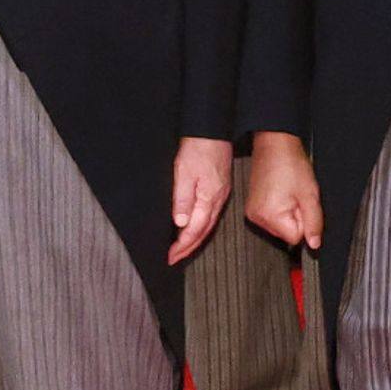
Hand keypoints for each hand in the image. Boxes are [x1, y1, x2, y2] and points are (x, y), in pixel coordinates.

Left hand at [170, 137, 232, 262]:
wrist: (212, 130)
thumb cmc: (198, 149)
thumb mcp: (184, 173)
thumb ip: (182, 199)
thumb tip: (180, 224)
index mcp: (209, 198)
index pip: (195, 230)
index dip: (181, 246)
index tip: (169, 257)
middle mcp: (218, 200)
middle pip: (204, 232)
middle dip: (188, 248)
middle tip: (174, 259)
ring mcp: (221, 195)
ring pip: (208, 225)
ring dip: (195, 240)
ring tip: (182, 249)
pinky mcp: (220, 189)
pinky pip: (211, 216)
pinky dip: (201, 227)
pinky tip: (194, 228)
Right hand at [245, 131, 321, 250]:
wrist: (274, 145)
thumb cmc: (291, 164)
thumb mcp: (310, 194)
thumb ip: (314, 222)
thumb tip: (314, 244)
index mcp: (269, 216)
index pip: (295, 237)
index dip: (305, 221)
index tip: (302, 203)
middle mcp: (256, 218)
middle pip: (286, 233)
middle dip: (296, 217)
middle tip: (296, 195)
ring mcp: (252, 213)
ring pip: (280, 226)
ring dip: (288, 212)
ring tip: (288, 191)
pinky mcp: (252, 207)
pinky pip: (272, 218)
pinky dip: (279, 208)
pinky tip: (280, 192)